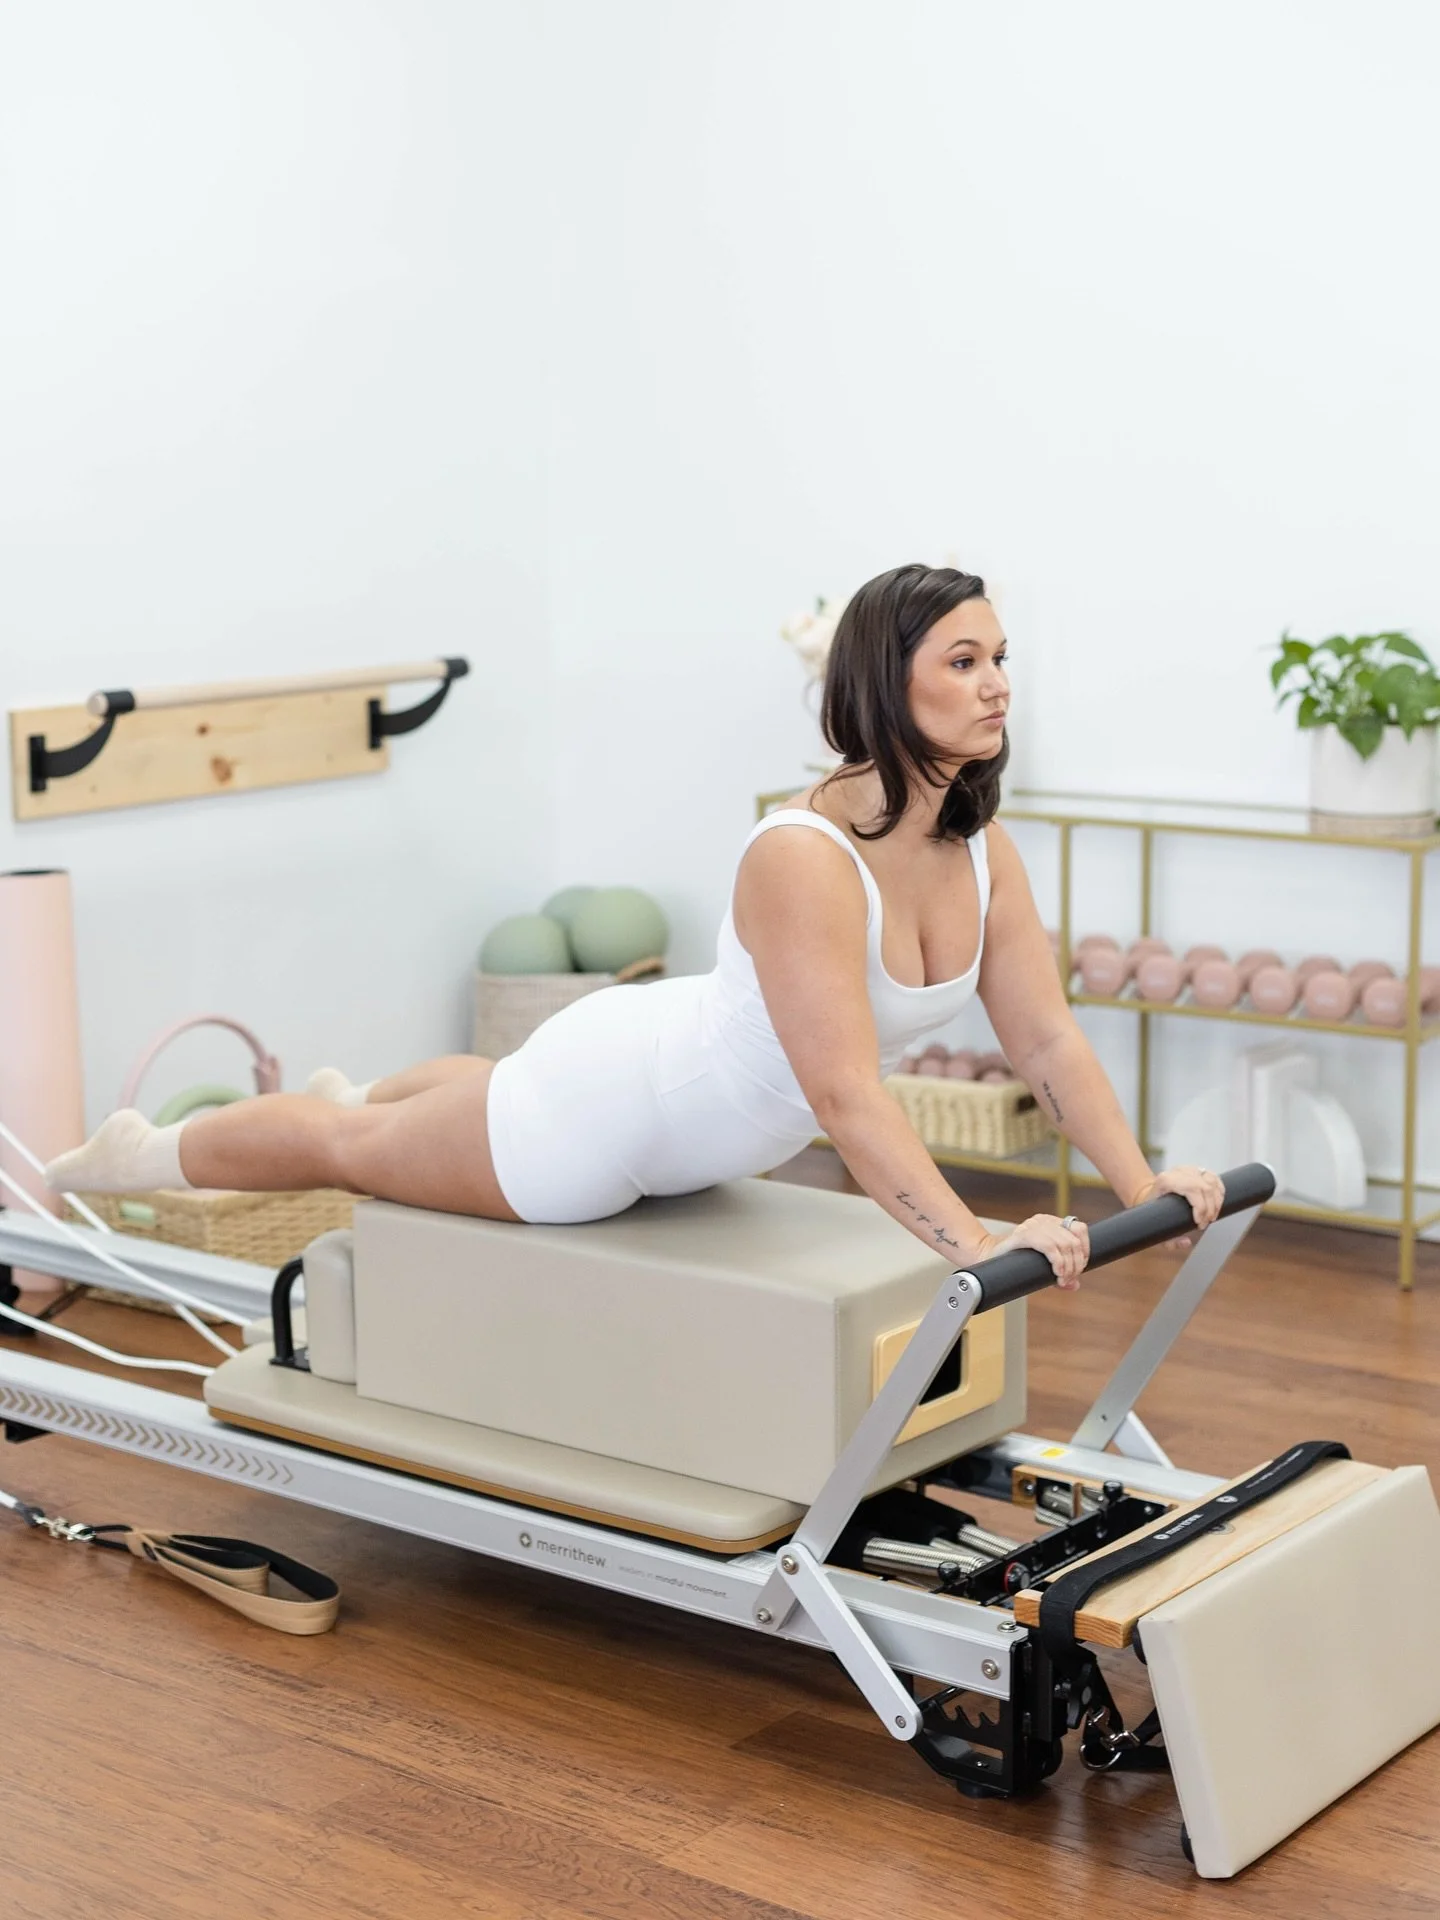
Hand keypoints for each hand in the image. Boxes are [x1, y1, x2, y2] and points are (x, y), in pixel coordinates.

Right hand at [971, 1212, 1089, 1290]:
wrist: (988, 1259)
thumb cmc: (1015, 1262)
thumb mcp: (1042, 1267)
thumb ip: (1059, 1272)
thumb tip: (1075, 1285)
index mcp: (1050, 1222)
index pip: (1079, 1229)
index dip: (1085, 1249)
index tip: (1079, 1268)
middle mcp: (1042, 1221)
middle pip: (1073, 1240)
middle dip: (1076, 1264)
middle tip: (1068, 1279)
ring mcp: (1031, 1226)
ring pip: (1064, 1244)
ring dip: (1068, 1266)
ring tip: (1061, 1279)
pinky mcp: (1022, 1235)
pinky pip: (1048, 1246)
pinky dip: (1057, 1261)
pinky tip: (1056, 1273)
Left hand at [1130, 1165, 1224, 1249]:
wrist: (1148, 1194)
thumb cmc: (1152, 1212)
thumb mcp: (1156, 1227)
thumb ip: (1170, 1241)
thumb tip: (1187, 1242)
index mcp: (1166, 1180)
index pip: (1191, 1189)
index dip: (1200, 1207)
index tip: (1199, 1223)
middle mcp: (1178, 1172)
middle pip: (1204, 1187)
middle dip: (1210, 1208)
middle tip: (1207, 1222)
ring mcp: (1188, 1169)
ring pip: (1210, 1181)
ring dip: (1216, 1200)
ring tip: (1212, 1216)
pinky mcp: (1195, 1169)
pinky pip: (1213, 1177)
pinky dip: (1219, 1190)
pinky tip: (1218, 1203)